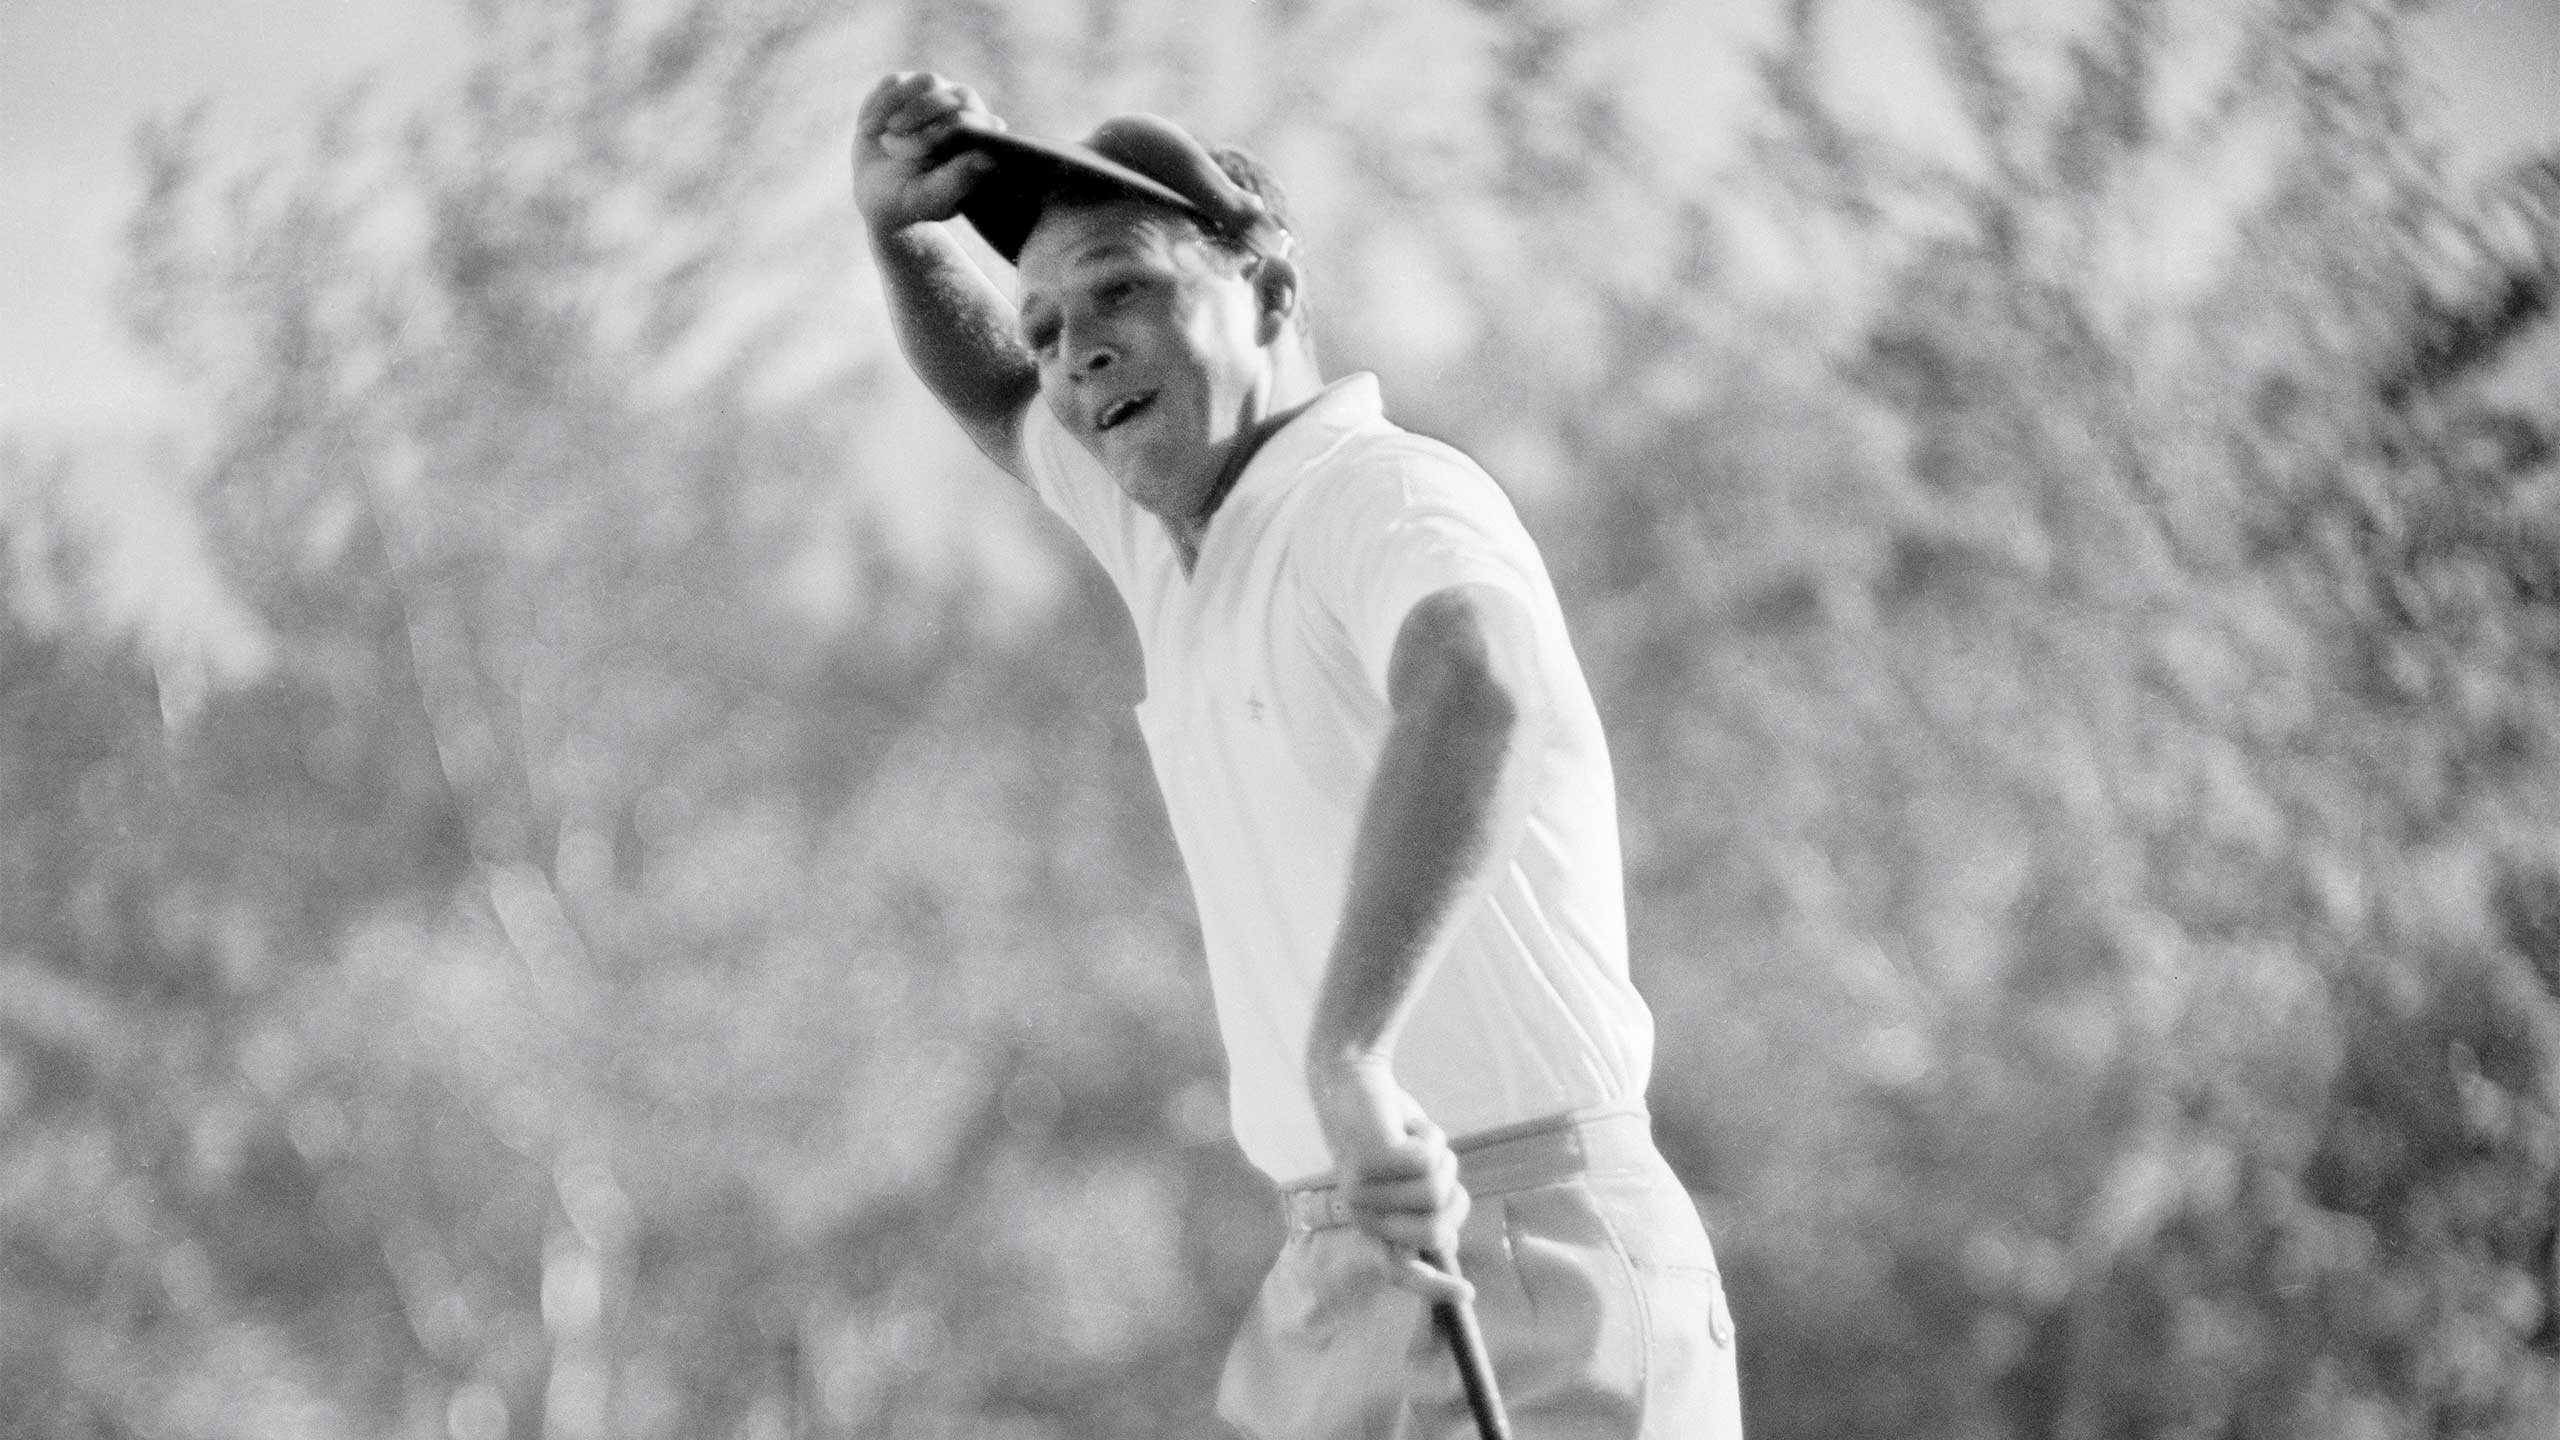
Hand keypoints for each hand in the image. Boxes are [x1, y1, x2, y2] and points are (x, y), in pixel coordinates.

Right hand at [853, 71, 1005, 233]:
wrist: (878, 193)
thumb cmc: (911, 202)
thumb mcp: (930, 199)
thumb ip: (957, 181)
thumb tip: (987, 160)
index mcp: (979, 141)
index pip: (972, 121)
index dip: (942, 131)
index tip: (916, 152)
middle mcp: (965, 112)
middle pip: (950, 97)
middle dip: (918, 121)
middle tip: (893, 148)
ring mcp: (938, 94)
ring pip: (926, 82)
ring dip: (900, 111)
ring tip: (884, 140)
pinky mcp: (908, 86)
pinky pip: (895, 83)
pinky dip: (879, 107)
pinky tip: (872, 130)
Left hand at [1308, 1051, 1473, 1305]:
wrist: (1355, 1082)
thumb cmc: (1390, 1132)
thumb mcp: (1414, 1178)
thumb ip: (1427, 1211)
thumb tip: (1448, 1246)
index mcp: (1372, 1225)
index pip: (1400, 1271)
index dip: (1435, 1286)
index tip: (1469, 1294)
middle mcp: (1362, 1215)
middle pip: (1438, 1230)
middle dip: (1454, 1197)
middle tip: (1439, 1166)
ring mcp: (1363, 1189)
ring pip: (1438, 1192)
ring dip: (1442, 1160)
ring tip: (1416, 1140)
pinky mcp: (1371, 1160)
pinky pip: (1431, 1160)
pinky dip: (1432, 1136)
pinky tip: (1408, 1126)